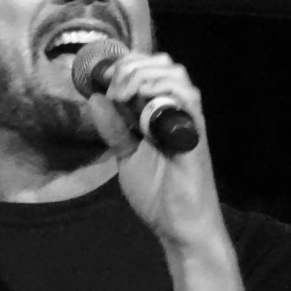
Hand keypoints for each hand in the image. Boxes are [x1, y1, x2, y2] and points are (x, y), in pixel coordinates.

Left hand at [86, 51, 226, 255]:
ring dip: (142, 74)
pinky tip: (141, 98)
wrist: (178, 227)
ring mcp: (186, 120)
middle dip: (131, 66)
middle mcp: (175, 111)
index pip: (147, 70)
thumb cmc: (157, 194)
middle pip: (162, 64)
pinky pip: (187, 98)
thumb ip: (114, 128)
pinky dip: (163, 89)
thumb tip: (95, 98)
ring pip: (174, 74)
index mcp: (159, 113)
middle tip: (111, 86)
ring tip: (122, 94)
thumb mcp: (126, 155)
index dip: (123, 66)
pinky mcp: (194, 133)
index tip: (100, 79)